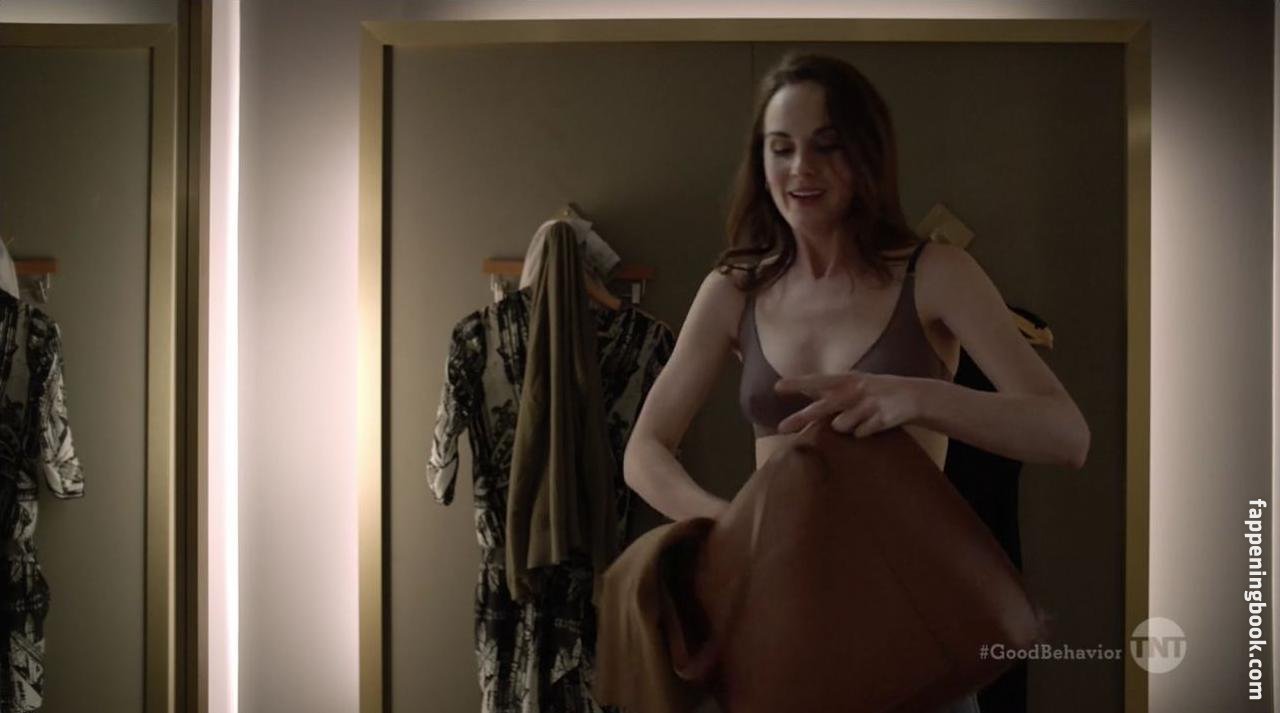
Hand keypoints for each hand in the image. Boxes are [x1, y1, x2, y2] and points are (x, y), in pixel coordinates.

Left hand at [773, 371, 922, 436]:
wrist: (914, 396)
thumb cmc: (877, 390)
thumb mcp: (855, 383)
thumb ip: (831, 388)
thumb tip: (804, 388)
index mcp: (848, 378)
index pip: (818, 380)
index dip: (798, 384)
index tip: (777, 387)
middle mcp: (856, 389)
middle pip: (824, 406)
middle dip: (803, 417)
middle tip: (781, 428)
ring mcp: (869, 404)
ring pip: (841, 426)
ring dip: (846, 427)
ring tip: (860, 419)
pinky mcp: (881, 419)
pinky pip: (860, 433)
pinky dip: (864, 432)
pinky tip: (875, 424)